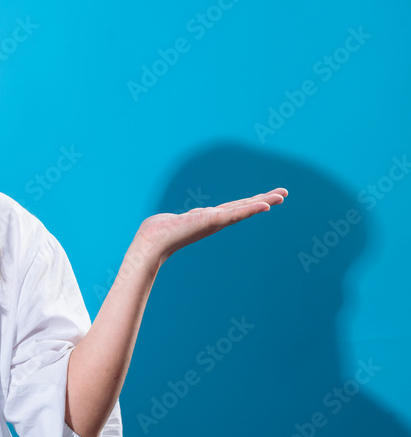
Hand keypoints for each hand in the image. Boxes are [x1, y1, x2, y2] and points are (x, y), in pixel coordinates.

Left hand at [135, 188, 287, 266]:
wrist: (151, 242)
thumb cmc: (157, 233)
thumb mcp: (172, 222)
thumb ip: (177, 221)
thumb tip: (169, 222)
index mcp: (208, 219)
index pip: (233, 208)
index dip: (249, 202)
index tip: (265, 198)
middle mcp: (215, 220)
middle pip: (244, 207)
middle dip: (264, 200)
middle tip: (284, 193)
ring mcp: (215, 221)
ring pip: (244, 209)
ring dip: (264, 201)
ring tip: (281, 196)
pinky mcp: (212, 221)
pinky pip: (236, 213)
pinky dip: (251, 209)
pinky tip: (266, 205)